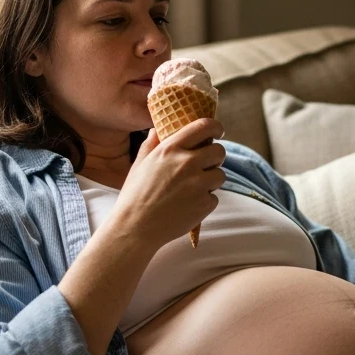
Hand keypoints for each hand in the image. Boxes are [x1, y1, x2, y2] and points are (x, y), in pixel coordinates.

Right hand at [112, 116, 226, 249]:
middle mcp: (187, 163)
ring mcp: (198, 184)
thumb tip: (158, 129)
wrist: (135, 228)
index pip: (204, 127)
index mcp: (170, 149)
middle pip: (220, 151)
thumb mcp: (139, 163)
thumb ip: (152, 144)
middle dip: (215, 157)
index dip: (215, 127)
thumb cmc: (135, 195)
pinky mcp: (205, 204)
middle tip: (206, 164)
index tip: (217, 131)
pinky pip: (214, 197)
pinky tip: (188, 205)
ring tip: (193, 188)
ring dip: (211, 180)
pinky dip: (205, 201)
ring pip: (220, 175)